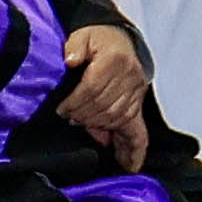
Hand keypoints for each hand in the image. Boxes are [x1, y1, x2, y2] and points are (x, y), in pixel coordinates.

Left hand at [57, 27, 154, 164]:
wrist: (120, 39)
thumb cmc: (98, 39)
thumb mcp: (82, 35)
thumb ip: (74, 46)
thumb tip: (70, 60)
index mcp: (114, 59)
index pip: (92, 88)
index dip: (75, 102)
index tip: (62, 109)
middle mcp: (130, 76)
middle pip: (104, 106)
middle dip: (83, 115)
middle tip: (68, 118)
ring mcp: (137, 91)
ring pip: (117, 117)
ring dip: (98, 125)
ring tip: (82, 124)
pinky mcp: (139, 103)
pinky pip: (138, 129)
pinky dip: (130, 147)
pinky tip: (129, 165)